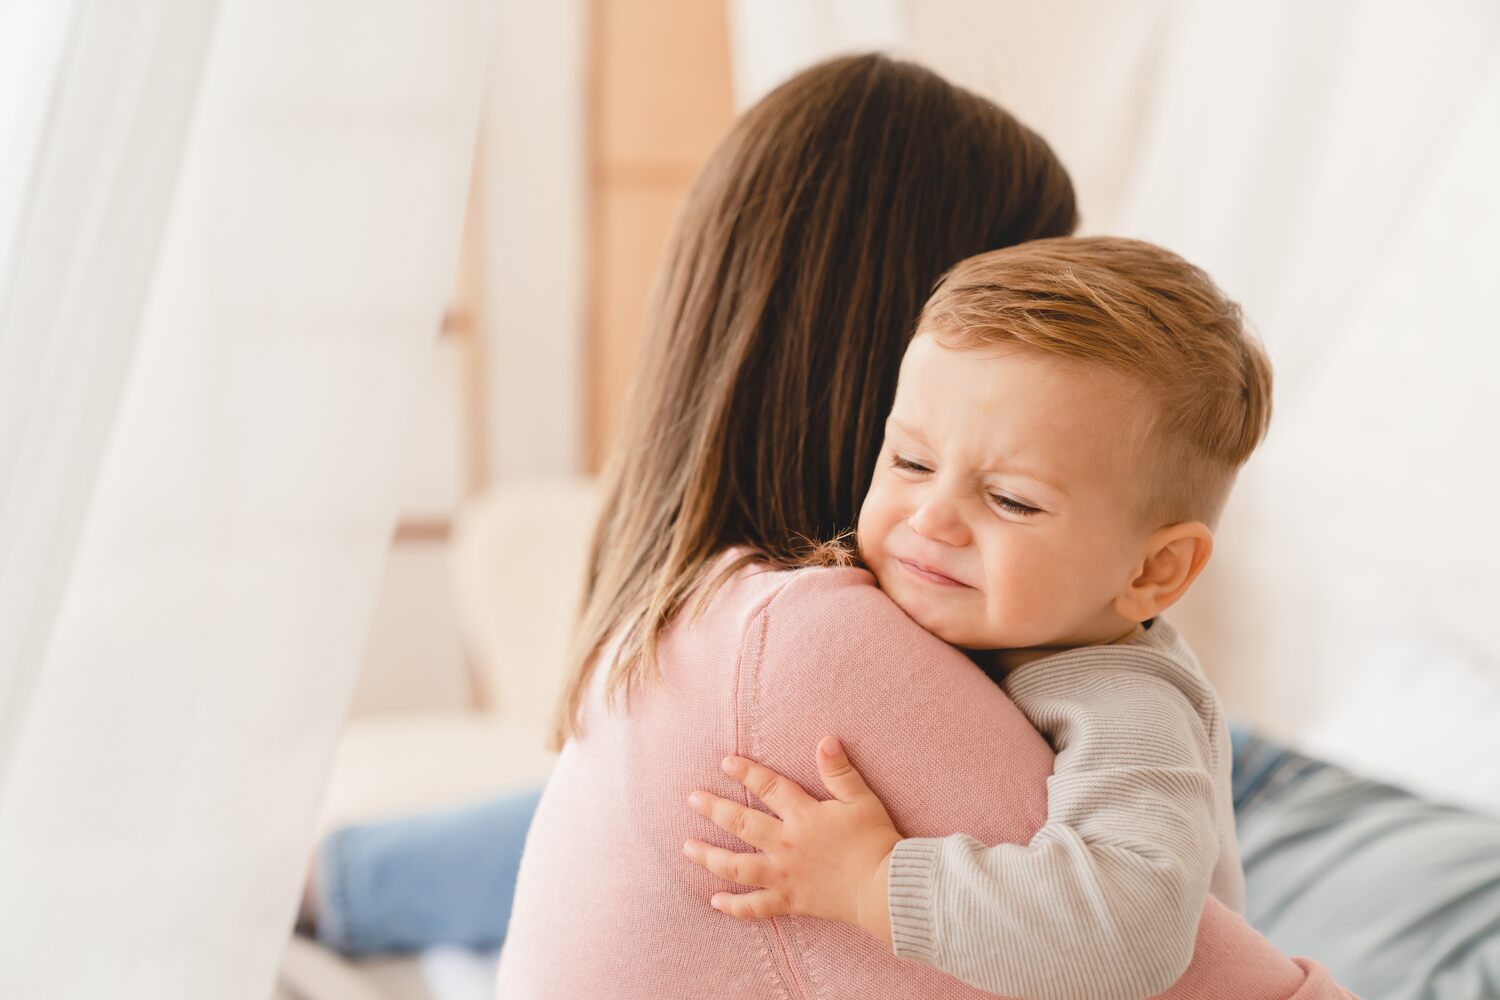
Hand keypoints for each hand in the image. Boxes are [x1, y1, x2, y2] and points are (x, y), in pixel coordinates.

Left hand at [682, 736, 901, 944]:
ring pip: (736, 865)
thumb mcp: (861, 799)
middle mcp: (786, 844)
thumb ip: (840, 771)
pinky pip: (755, 907)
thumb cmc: (875, 841)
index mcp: (803, 815)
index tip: (725, 763)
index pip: (768, 787)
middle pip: (741, 823)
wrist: (883, 888)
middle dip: (713, 809)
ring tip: (687, 847)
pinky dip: (734, 906)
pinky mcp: (790, 901)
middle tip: (692, 799)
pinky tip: (715, 901)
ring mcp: (784, 875)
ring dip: (709, 856)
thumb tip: (825, 741)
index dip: (746, 773)